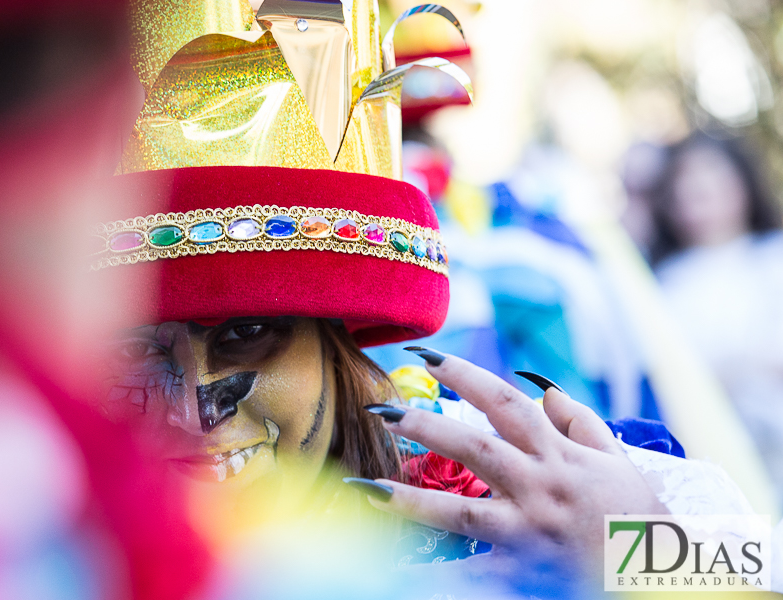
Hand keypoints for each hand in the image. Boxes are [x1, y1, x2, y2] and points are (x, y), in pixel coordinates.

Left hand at [365, 350, 666, 578]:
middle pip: (475, 448)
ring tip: (366, 488)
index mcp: (560, 455)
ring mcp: (531, 532)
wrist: (665, 578)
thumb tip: (542, 389)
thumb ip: (578, 423)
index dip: (465, 376)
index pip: (505, 404)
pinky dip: (438, 577)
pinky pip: (474, 576)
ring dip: (410, 501)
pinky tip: (395, 574)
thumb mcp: (616, 462)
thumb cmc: (638, 518)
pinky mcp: (525, 572)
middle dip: (425, 425)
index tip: (426, 356)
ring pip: (463, 513)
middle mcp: (541, 487)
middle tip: (380, 410)